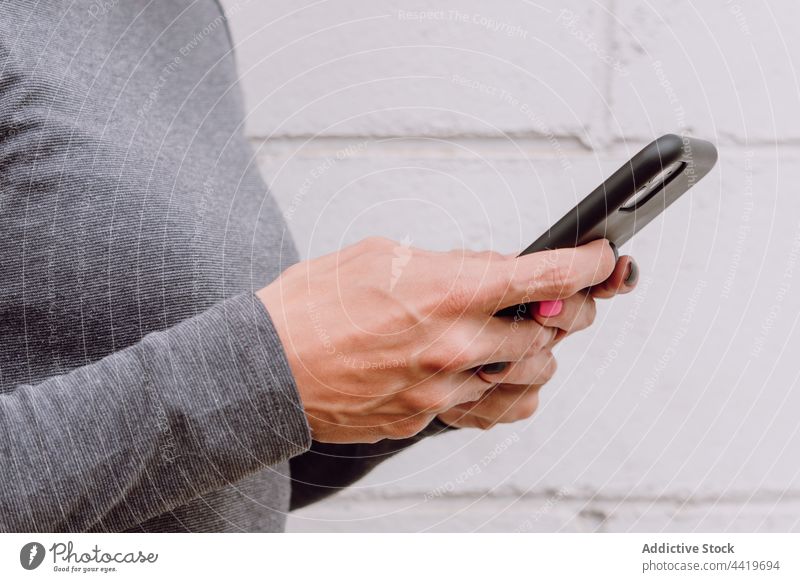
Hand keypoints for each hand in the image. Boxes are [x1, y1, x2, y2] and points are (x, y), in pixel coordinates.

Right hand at [257, 237, 615, 442]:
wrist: (266, 365)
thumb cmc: (312, 305)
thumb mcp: (381, 255)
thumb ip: (447, 263)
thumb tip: (490, 271)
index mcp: (446, 292)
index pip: (544, 278)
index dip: (588, 265)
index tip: (604, 260)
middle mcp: (452, 345)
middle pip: (550, 335)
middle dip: (566, 314)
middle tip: (560, 302)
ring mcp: (440, 389)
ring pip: (527, 379)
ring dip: (535, 356)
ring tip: (517, 338)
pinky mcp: (424, 417)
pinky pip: (489, 412)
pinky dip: (505, 395)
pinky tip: (497, 379)